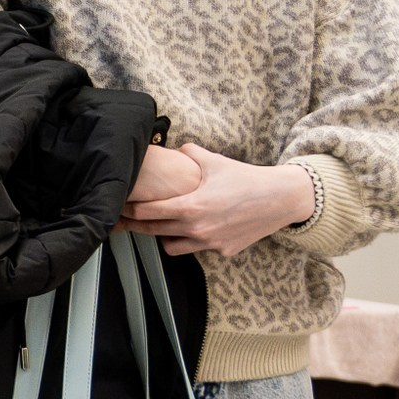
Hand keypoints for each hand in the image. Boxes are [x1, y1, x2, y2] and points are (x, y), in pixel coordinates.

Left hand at [116, 144, 316, 257]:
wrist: (280, 199)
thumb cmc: (246, 178)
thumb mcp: (214, 160)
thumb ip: (187, 152)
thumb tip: (168, 147)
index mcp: (191, 206)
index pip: (147, 212)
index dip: (129, 209)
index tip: (117, 206)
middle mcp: (197, 229)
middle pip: (152, 232)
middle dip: (135, 225)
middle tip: (121, 219)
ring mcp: (210, 244)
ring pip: (172, 247)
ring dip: (164, 236)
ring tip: (161, 224)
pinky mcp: (222, 252)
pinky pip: (196, 249)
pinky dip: (190, 240)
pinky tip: (191, 229)